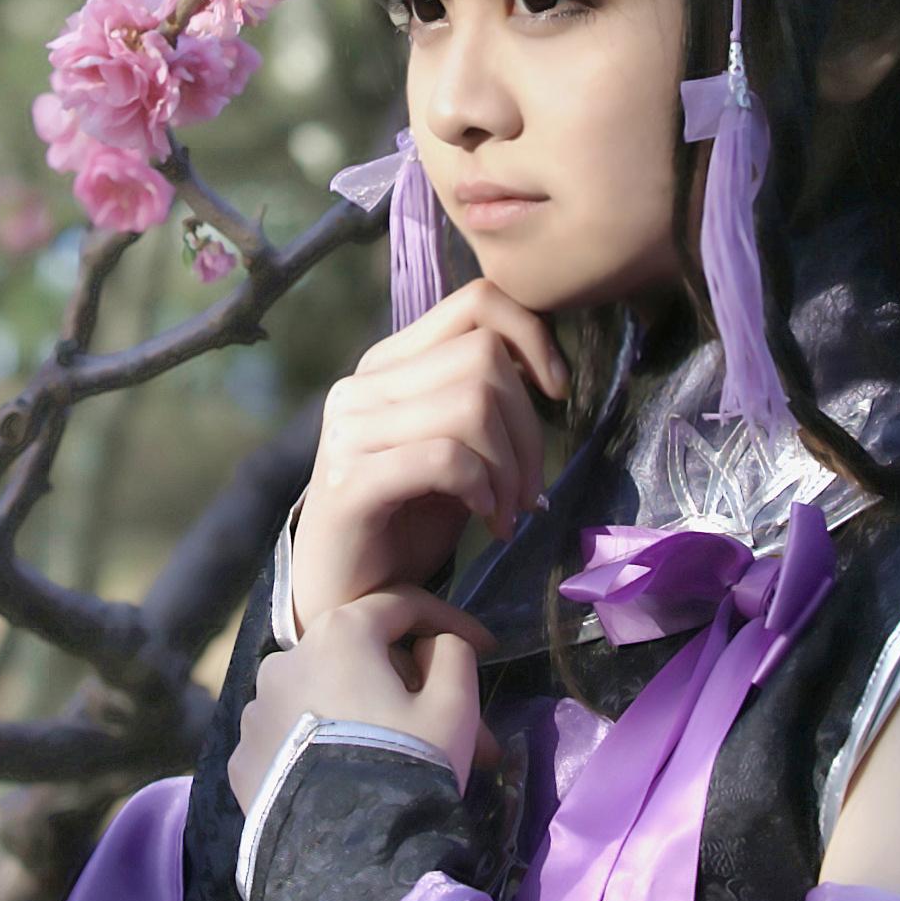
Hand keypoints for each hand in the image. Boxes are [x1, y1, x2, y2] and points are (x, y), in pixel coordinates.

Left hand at [228, 589, 496, 811]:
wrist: (349, 860)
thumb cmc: (408, 766)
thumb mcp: (454, 706)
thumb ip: (452, 654)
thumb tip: (433, 645)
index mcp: (339, 635)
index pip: (401, 606)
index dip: (450, 620)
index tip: (488, 647)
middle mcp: (284, 660)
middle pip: (358, 655)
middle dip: (406, 681)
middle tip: (449, 720)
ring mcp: (255, 712)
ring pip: (320, 696)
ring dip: (358, 712)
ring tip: (397, 758)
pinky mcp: (241, 759)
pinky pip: (290, 738)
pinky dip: (318, 746)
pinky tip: (347, 779)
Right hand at [285, 277, 568, 641]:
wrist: (344, 598)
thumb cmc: (404, 524)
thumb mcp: (453, 450)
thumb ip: (479, 402)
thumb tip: (546, 373)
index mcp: (388, 365)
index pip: (475, 303)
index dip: (532, 335)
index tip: (555, 392)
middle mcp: (362, 385)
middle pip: (484, 357)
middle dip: (528, 427)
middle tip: (528, 489)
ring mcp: (350, 431)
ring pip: (472, 403)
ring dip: (511, 467)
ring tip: (507, 510)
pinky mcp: (351, 482)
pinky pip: (447, 458)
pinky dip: (484, 488)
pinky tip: (487, 520)